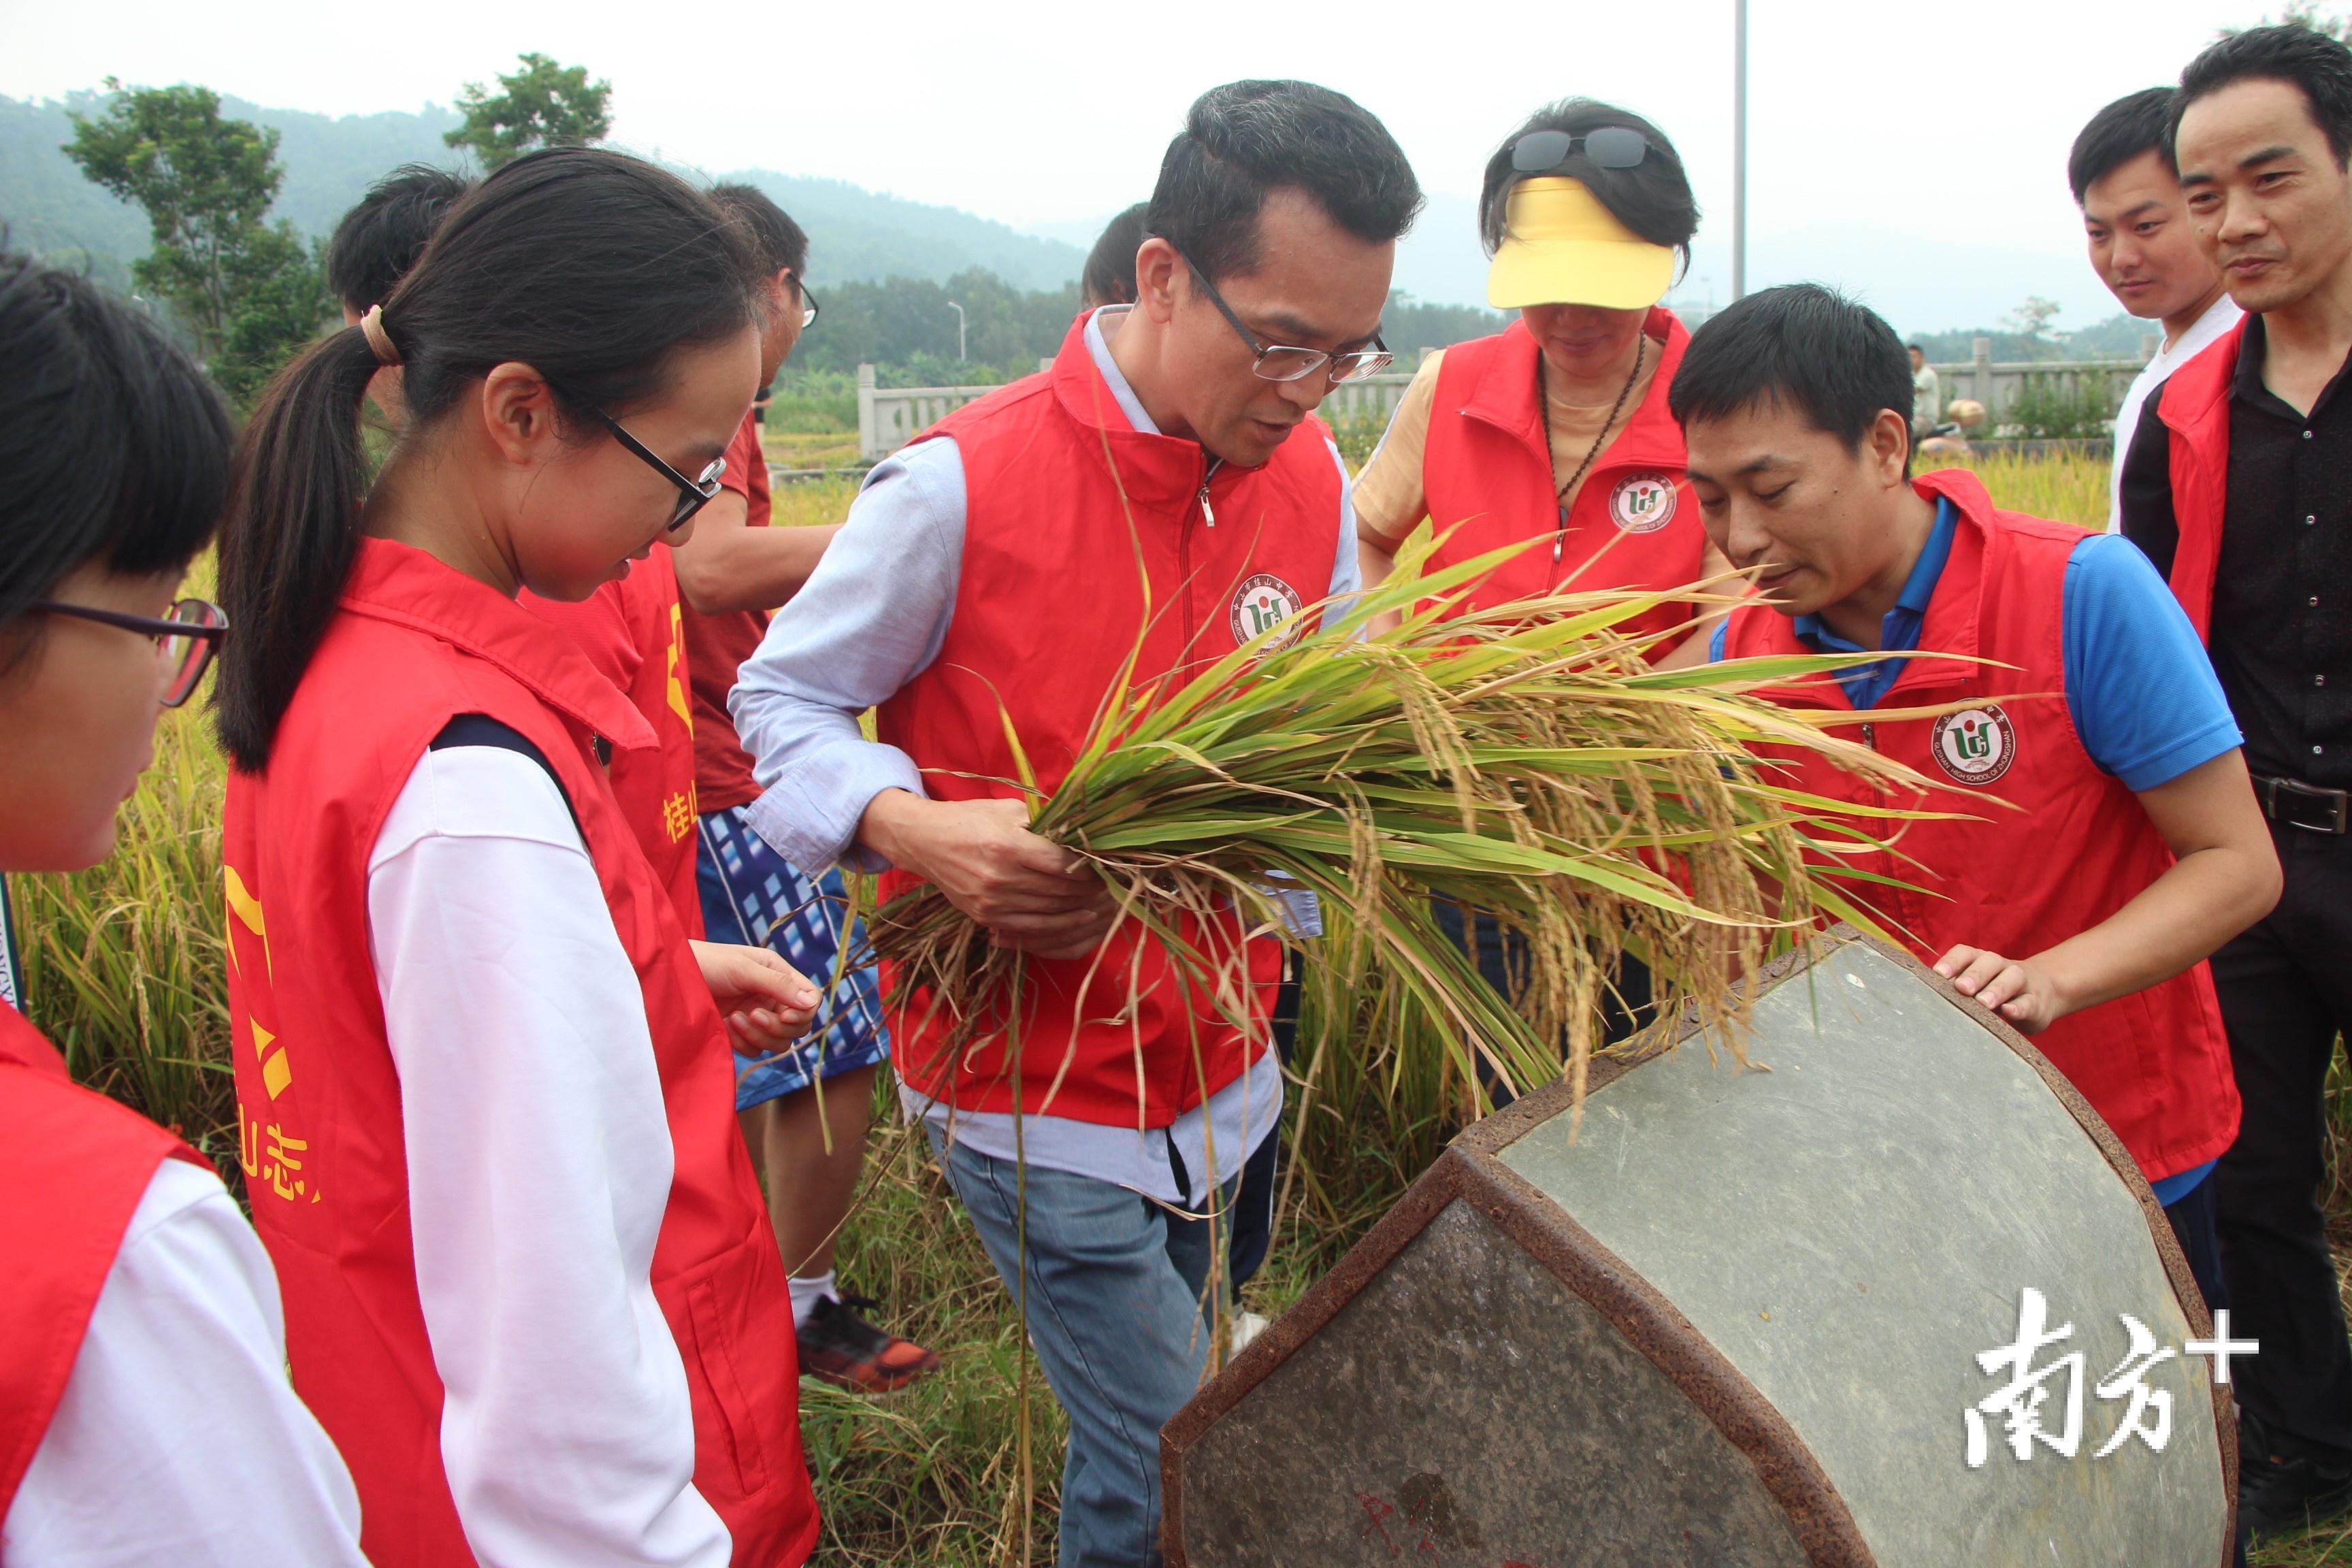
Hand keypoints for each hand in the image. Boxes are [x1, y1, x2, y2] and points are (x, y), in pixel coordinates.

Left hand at [689, 940, 822, 1053]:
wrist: (669, 978)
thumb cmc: (706, 963)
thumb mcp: (743, 968)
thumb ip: (778, 985)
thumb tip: (811, 1004)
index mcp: (778, 975)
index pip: (810, 1000)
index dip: (802, 1012)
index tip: (783, 1015)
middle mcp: (772, 997)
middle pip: (798, 1026)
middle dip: (776, 1026)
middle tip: (752, 1015)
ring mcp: (756, 1017)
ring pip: (779, 1043)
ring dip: (758, 1036)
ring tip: (733, 1019)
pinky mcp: (740, 1034)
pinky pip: (756, 1051)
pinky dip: (743, 1043)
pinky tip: (725, 1026)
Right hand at [860, 790, 1115, 959]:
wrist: (925, 841)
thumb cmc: (971, 819)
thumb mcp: (1008, 810)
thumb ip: (1044, 821)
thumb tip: (1085, 828)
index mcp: (1008, 846)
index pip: (1062, 864)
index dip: (1088, 868)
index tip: (1103, 866)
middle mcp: (999, 877)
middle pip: (1058, 891)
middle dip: (1088, 891)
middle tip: (1108, 887)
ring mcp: (991, 901)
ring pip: (1047, 912)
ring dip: (1076, 911)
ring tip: (1097, 905)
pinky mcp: (984, 916)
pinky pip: (1028, 927)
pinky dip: (1054, 926)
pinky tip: (1073, 920)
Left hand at [1933, 944, 2068, 1034]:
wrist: (2043, 992)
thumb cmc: (1995, 989)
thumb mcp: (1978, 985)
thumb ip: (1956, 985)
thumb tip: (1926, 994)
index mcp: (1981, 960)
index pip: (1965, 953)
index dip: (1952, 961)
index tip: (1938, 974)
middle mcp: (2001, 966)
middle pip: (1989, 962)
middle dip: (1974, 974)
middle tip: (1962, 988)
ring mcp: (2022, 983)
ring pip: (2012, 978)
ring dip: (1997, 989)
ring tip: (1984, 1002)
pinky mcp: (2036, 1002)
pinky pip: (2029, 1002)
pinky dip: (2019, 1007)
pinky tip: (2010, 1012)